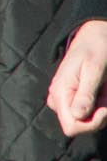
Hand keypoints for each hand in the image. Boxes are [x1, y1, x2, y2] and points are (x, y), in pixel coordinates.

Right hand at [47, 19, 106, 134]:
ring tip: (105, 89)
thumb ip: (86, 92)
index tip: (105, 108)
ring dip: (102, 109)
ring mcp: (65, 97)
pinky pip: (88, 112)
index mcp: (60, 91)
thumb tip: (78, 116)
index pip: (71, 126)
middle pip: (79, 126)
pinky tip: (103, 91)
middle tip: (106, 94)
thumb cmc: (96, 48)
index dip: (92, 123)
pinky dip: (101, 105)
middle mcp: (59, 97)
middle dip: (99, 115)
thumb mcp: (94, 68)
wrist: (94, 34)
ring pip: (86, 120)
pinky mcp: (72, 96)